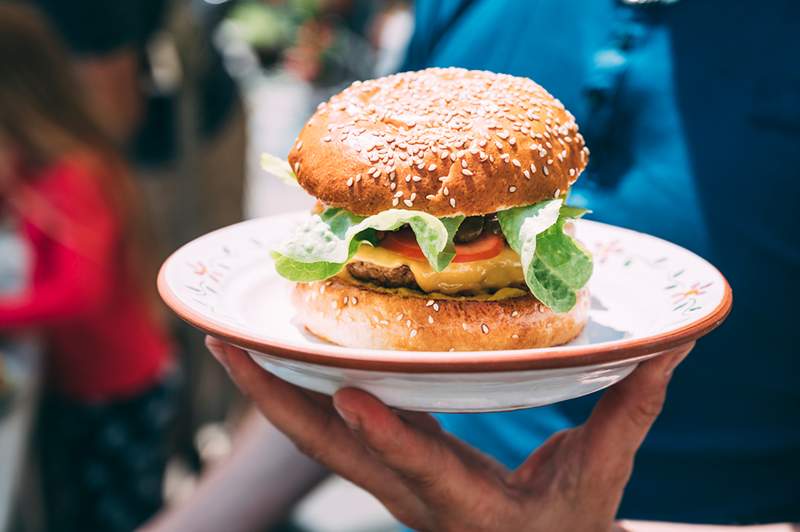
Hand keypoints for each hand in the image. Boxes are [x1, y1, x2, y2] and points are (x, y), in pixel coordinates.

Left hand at [207, 337, 691, 531]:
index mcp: (468, 502)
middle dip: (278, 402)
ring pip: (319, 439)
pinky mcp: (386, 463)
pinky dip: (295, 395)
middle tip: (227, 347)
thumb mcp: (602, 474)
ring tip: (227, 341)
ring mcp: (392, 478)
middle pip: (334, 451)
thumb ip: (629, 410)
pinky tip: (272, 357)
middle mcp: (415, 491)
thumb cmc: (569, 523)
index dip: (389, 438)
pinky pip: (330, 429)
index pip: (424, 469)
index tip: (351, 398)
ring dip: (271, 394)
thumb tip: (672, 348)